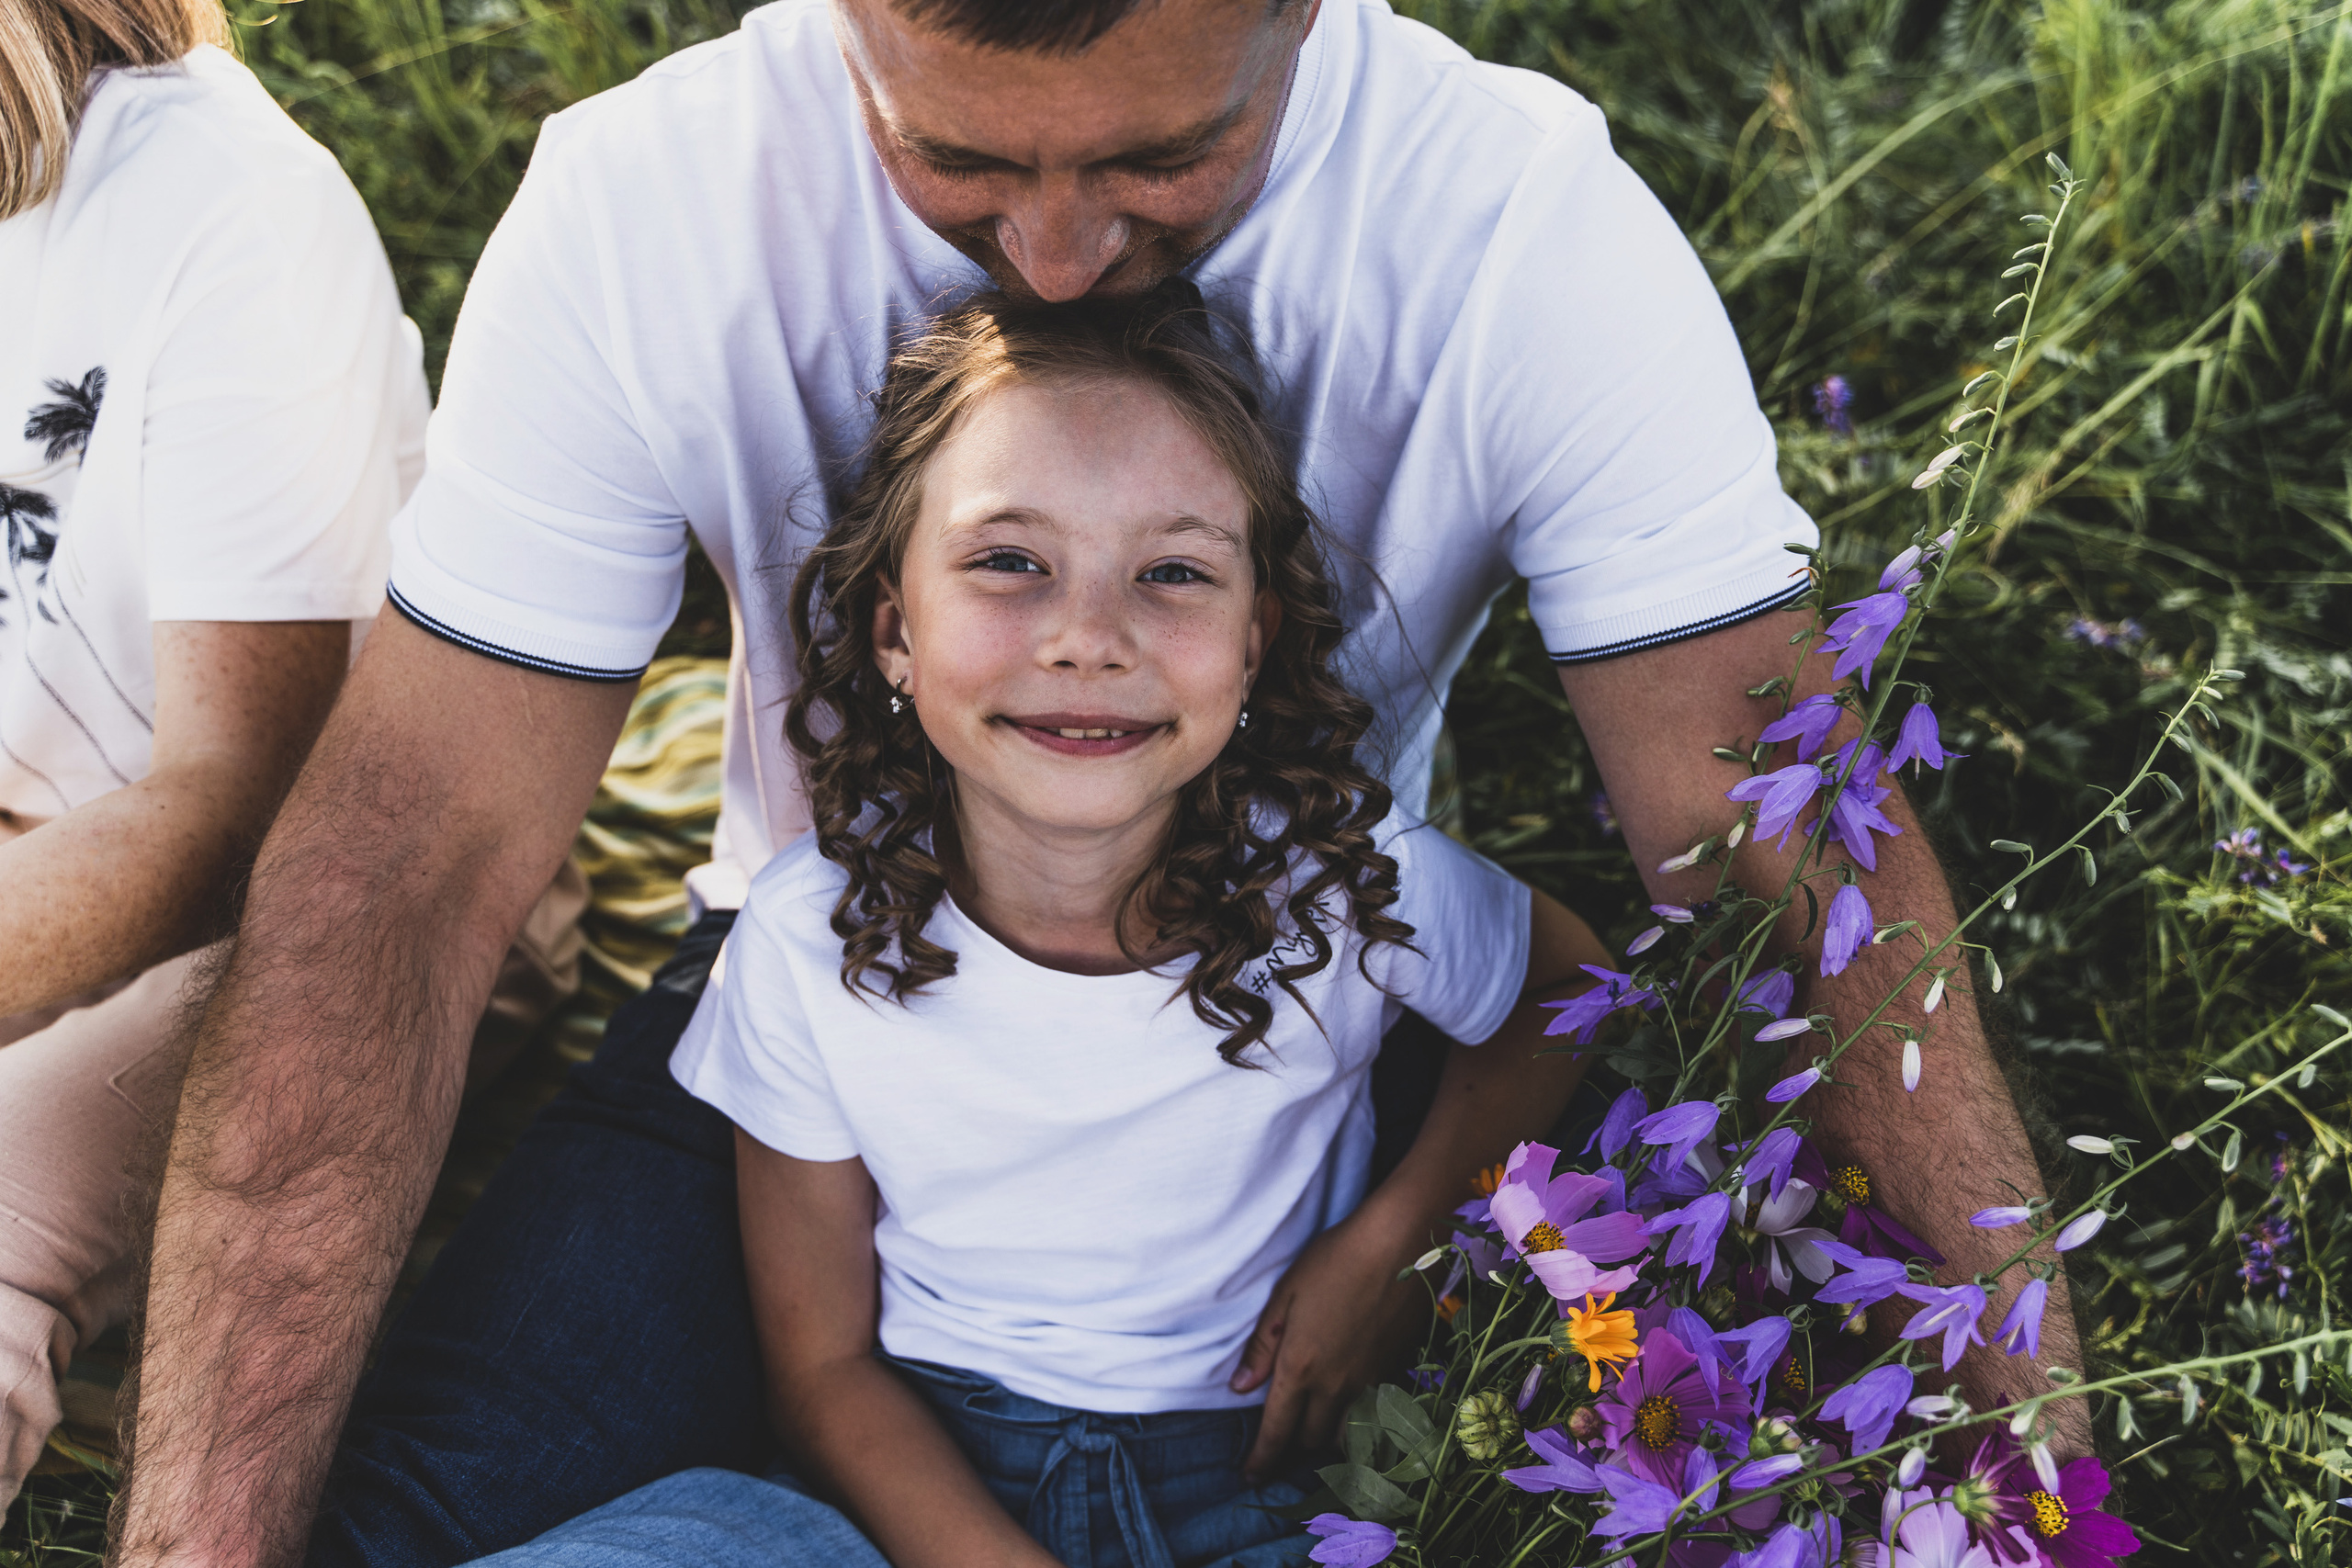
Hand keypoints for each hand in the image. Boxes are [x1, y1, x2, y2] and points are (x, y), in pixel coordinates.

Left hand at [1229, 1206, 1428, 1480]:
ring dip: (1329, 1439)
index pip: (1276, 1431)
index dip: (1262, 1460)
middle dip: (1293, 1448)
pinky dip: (1360, 1420)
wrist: (1399, 1244)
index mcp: (1301, 1367)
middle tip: (1281, 1444)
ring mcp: (1371, 1381)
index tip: (1250, 1477)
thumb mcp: (1285, 1294)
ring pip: (1347, 1435)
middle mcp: (1337, 1385)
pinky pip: (1375, 1413)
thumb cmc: (1335, 1259)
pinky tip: (1353, 1406)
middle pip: (1312, 1440)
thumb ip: (1263, 1345)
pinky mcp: (1397, 1371)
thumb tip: (1241, 1387)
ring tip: (1317, 1431)